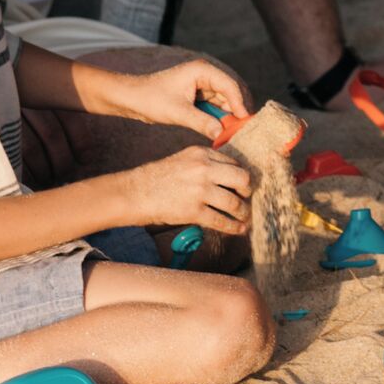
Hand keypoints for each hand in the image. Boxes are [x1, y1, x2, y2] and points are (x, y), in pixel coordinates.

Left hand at [91, 54, 253, 140]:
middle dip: (235, 111)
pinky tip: (220, 131)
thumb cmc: (151, 99)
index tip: (244, 122)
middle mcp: (204, 74)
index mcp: (201, 70)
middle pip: (229, 93)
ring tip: (233, 134)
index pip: (229, 85)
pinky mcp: (196, 95)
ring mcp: (200, 84)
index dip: (239, 103)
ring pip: (222, 101)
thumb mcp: (178, 113)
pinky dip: (217, 117)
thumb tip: (222, 134)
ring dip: (226, 116)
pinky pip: (213, 106)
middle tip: (242, 131)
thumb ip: (202, 122)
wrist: (130, 98)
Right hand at [115, 142, 255, 236]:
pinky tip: (238, 229)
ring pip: (234, 203)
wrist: (136, 193)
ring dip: (242, 213)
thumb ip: (205, 163)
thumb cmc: (158, 178)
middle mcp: (204, 169)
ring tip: (244, 217)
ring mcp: (199, 190)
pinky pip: (221, 220)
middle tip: (246, 199)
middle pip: (242, 179)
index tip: (244, 185)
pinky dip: (233, 227)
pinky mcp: (193, 211)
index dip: (242, 176)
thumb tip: (228, 176)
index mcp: (202, 153)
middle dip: (247, 191)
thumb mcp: (183, 160)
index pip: (234, 163)